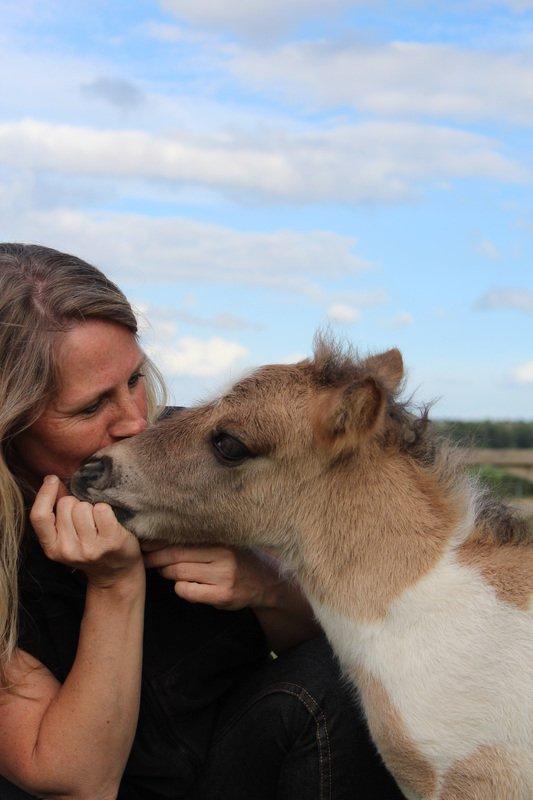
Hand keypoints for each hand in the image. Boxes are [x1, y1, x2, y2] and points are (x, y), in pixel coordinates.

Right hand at [30, 475, 142, 589]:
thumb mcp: (66, 536)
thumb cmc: (90, 547)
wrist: (116, 572)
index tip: (52, 480)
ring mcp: (90, 548)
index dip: (44, 494)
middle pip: (66, 504)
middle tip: (86, 518)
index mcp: (52, 548)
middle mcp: (68, 550)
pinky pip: (102, 509)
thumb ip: (57, 511)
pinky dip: (106, 510)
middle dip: (76, 504)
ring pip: (83, 506)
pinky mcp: (111, 541)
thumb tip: (51, 481)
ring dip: (91, 507)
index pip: (39, 516)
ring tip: (97, 521)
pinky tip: (109, 521)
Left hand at [142, 544, 283, 610]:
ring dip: (168, 573)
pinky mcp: (222, 595)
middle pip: (176, 556)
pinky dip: (181, 589)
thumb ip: (199, 542)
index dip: (159, 542)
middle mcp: (222, 555)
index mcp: (221, 539)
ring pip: (179, 573)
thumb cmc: (238, 561)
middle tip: (146, 558)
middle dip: (156, 558)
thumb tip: (162, 538)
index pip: (181, 539)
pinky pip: (187, 591)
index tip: (144, 543)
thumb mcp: (224, 545)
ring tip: (167, 571)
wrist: (267, 582)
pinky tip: (187, 586)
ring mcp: (223, 576)